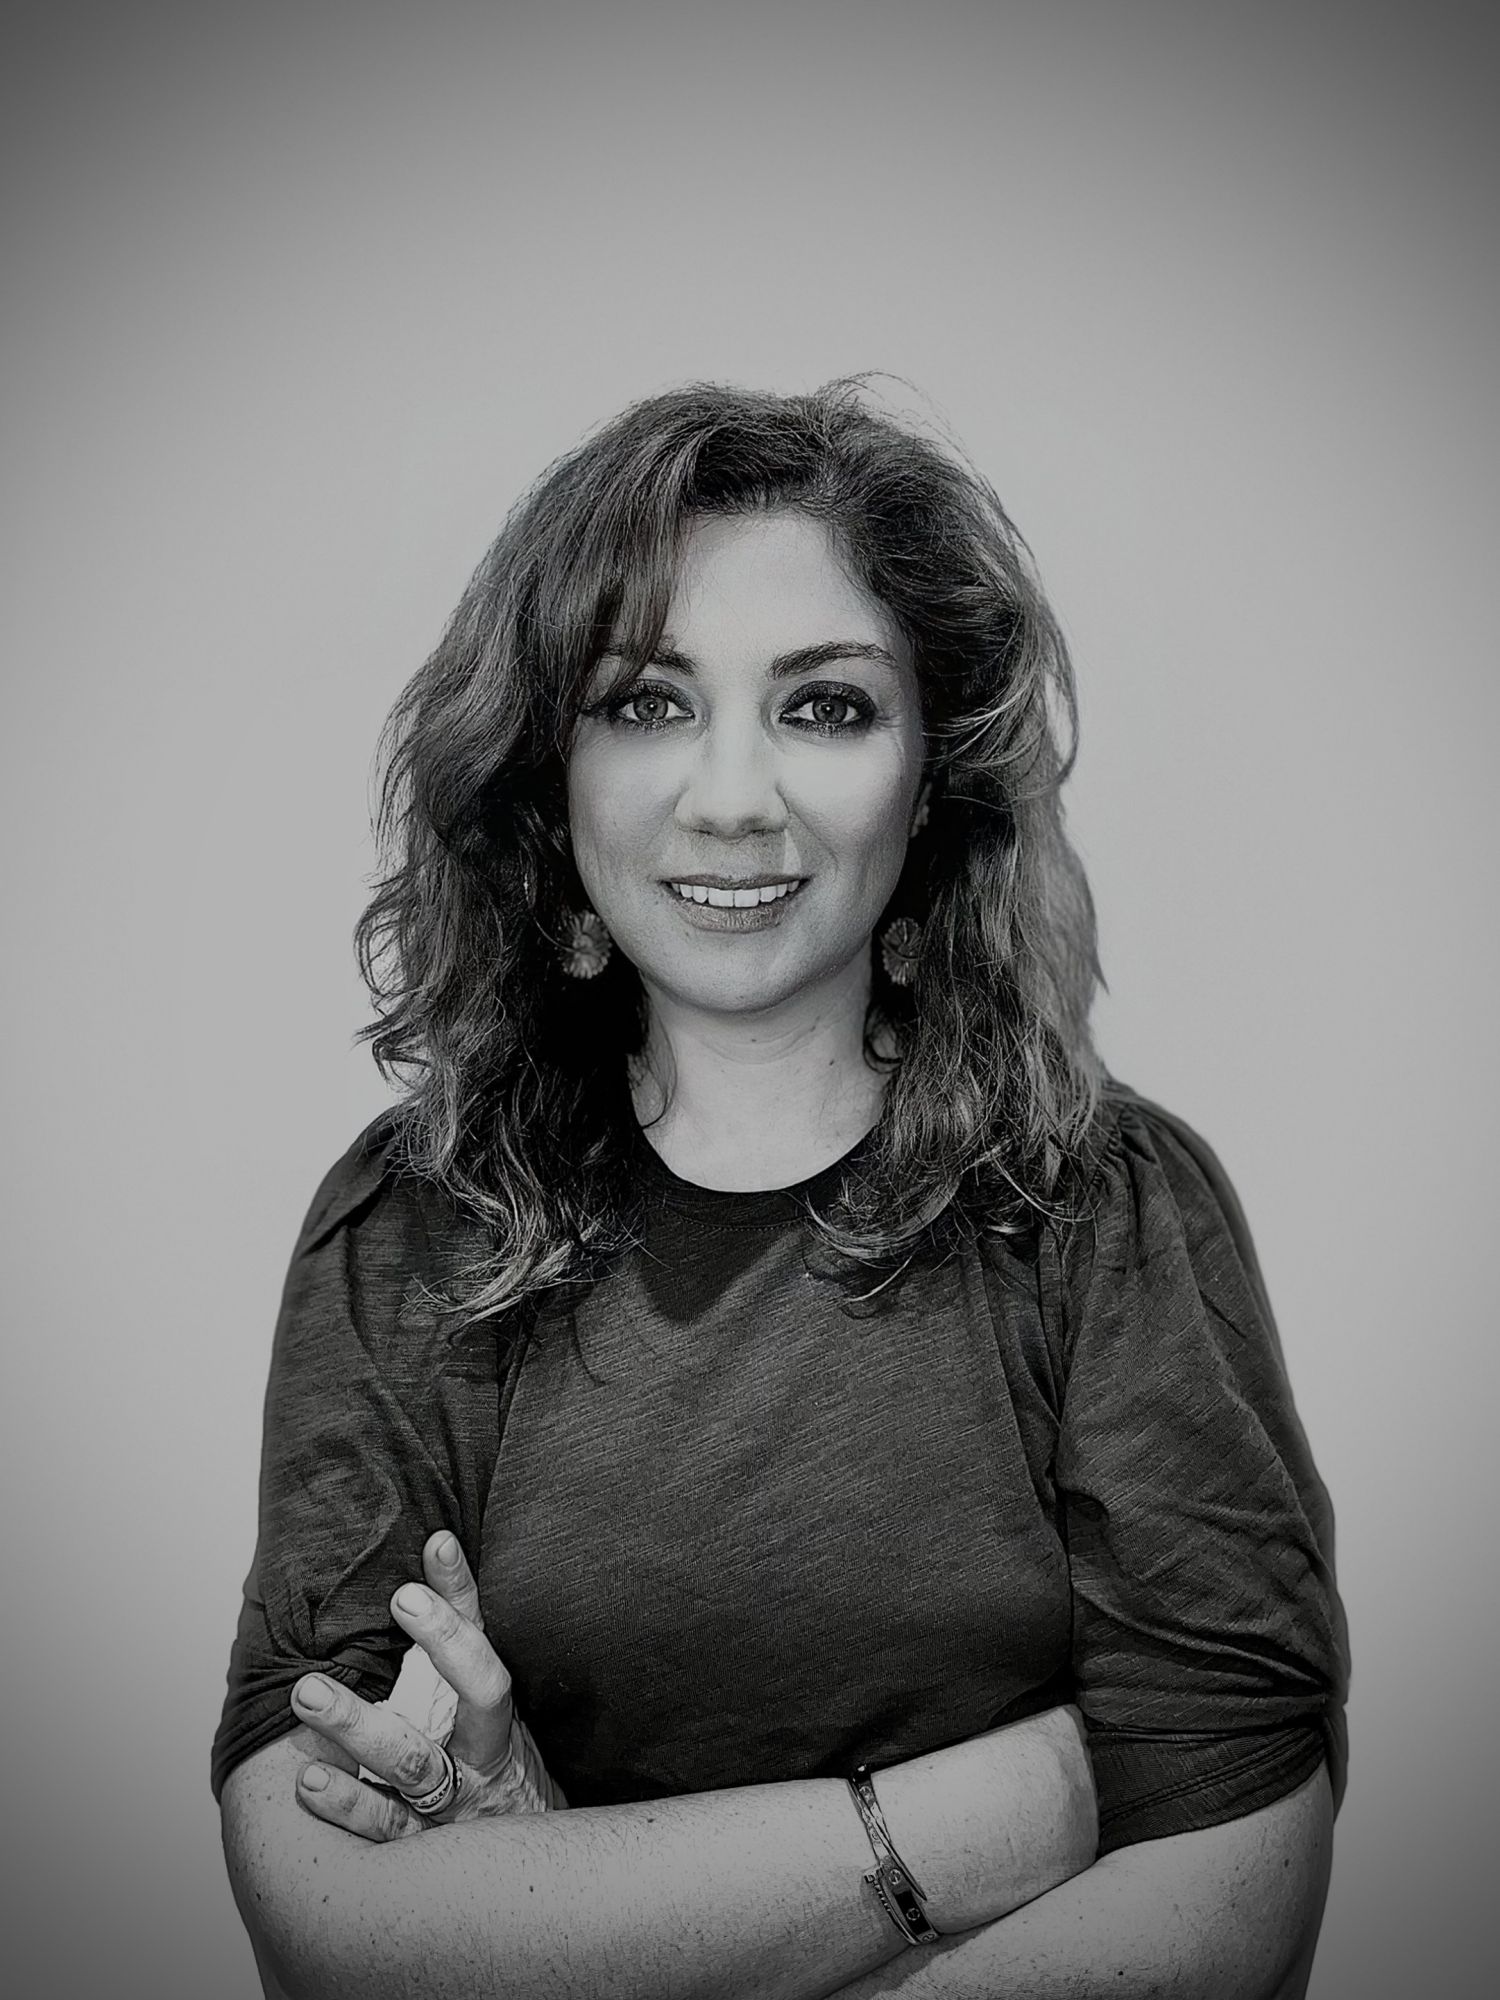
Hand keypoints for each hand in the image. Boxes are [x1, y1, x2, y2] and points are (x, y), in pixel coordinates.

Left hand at [290, 1531, 566, 1842]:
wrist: (526, 1864)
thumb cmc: (498, 1763)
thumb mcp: (489, 1700)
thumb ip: (464, 1631)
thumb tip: (436, 1545)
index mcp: (501, 1718)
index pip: (486, 1654)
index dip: (461, 1611)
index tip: (427, 1560)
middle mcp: (485, 1761)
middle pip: (469, 1700)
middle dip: (437, 1645)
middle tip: (381, 1612)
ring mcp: (456, 1808)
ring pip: (414, 1765)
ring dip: (358, 1729)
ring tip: (307, 1694)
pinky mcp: (425, 1847)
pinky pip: (386, 1828)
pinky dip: (348, 1805)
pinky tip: (309, 1780)